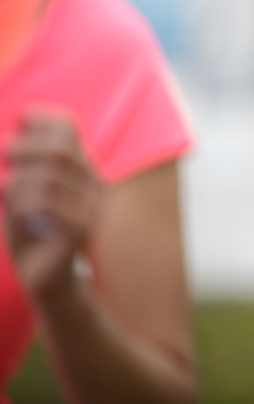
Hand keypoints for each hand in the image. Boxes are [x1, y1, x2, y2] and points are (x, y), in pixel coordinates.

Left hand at [2, 109, 102, 303]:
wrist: (50, 282)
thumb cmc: (33, 236)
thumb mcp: (23, 197)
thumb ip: (22, 171)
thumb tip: (8, 141)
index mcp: (82, 170)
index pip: (68, 131)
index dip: (42, 121)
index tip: (20, 121)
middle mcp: (94, 184)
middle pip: (60, 150)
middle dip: (25, 149)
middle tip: (4, 155)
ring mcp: (92, 207)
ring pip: (48, 180)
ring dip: (17, 186)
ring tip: (7, 196)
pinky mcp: (82, 230)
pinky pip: (47, 205)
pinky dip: (22, 206)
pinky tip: (17, 216)